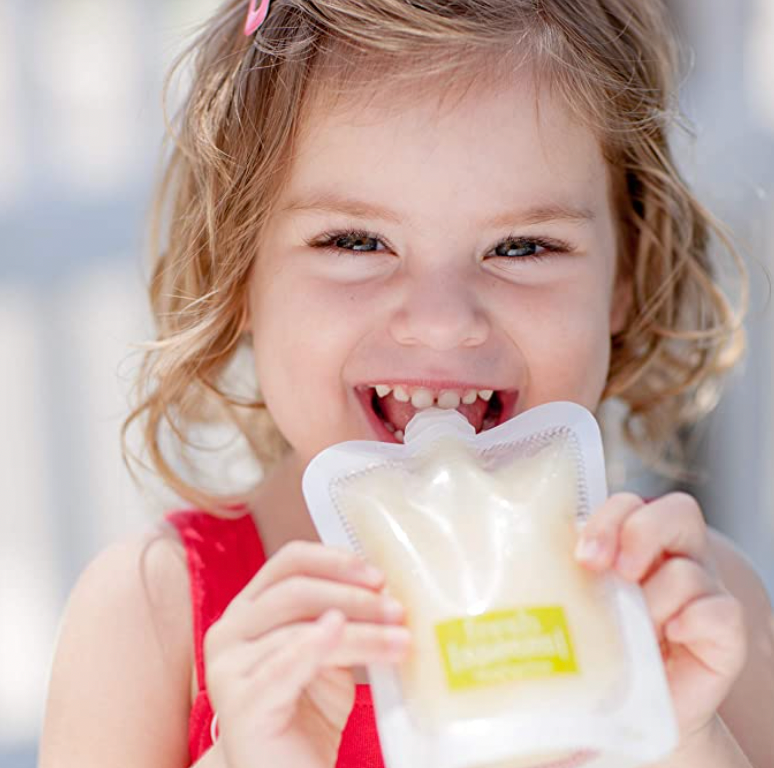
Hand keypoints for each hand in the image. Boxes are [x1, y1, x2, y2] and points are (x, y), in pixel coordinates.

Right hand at [203, 541, 409, 767]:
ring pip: (300, 628)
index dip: (335, 560)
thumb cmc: (308, 712)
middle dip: (354, 597)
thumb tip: (387, 592)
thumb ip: (342, 618)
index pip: (290, 562)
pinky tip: (338, 633)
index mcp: (249, 608)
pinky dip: (313, 646)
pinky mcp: (239, 705)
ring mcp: (227, 668)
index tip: (376, 575)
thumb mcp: (329, 653)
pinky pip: (281, 667)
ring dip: (359, 630)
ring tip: (398, 640)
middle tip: (397, 610)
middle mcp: (229, 631)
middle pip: (296, 591)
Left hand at [574, 492, 746, 746]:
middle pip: (677, 512)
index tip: (583, 555)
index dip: (609, 520)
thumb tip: (496, 570)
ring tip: (636, 630)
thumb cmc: (595, 648)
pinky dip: (694, 620)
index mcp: (636, 544)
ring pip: (689, 570)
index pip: (631, 504)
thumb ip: (551, 576)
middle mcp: (675, 558)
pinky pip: (722, 612)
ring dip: (655, 598)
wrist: (626, 711)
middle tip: (616, 571)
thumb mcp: (570, 605)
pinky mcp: (724, 636)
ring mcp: (704, 593)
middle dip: (641, 533)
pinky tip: (670, 636)